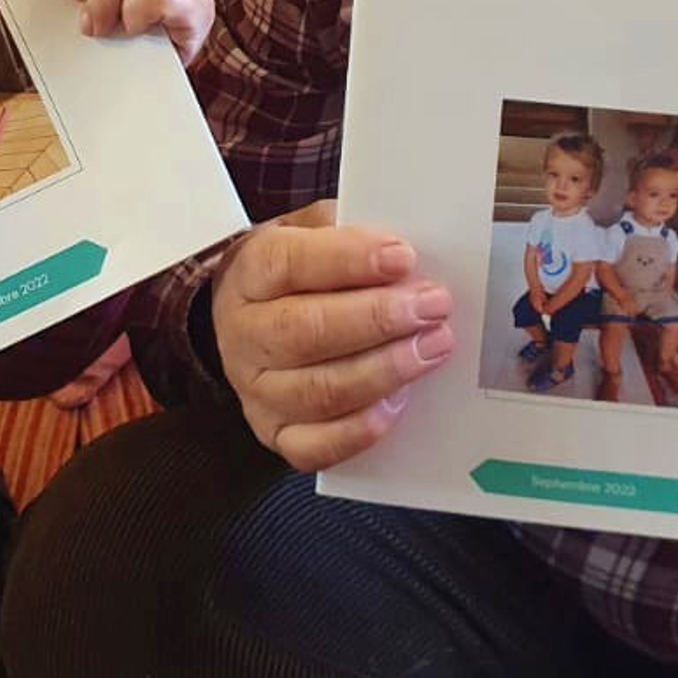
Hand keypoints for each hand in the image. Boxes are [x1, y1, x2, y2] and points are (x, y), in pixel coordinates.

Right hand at [212, 201, 454, 470]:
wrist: (252, 320)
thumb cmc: (296, 272)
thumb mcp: (310, 232)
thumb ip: (349, 231)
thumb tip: (402, 251)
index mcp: (249, 273)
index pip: (290, 263)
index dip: (348, 260)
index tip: (402, 257)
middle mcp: (244, 335)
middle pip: (305, 332)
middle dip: (377, 319)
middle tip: (432, 306)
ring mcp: (256, 390)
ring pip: (319, 391)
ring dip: (385, 370)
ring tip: (433, 347)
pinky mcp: (276, 432)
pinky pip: (316, 446)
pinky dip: (361, 429)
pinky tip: (400, 402)